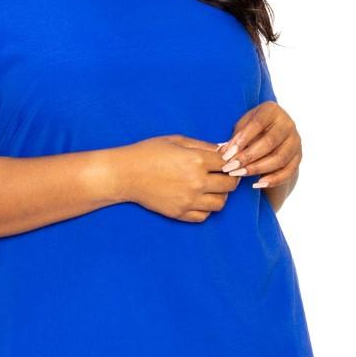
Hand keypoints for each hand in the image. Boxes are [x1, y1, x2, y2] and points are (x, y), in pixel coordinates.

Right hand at [120, 135, 241, 222]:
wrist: (125, 174)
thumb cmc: (148, 153)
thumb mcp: (177, 140)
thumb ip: (203, 146)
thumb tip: (224, 151)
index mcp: (197, 160)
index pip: (228, 164)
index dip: (230, 162)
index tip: (226, 162)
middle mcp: (196, 182)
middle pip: (229, 185)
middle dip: (229, 178)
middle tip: (223, 175)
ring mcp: (189, 200)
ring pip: (220, 203)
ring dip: (220, 195)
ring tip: (211, 188)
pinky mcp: (180, 213)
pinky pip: (204, 216)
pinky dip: (205, 209)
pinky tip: (199, 199)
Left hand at [217, 102, 301, 191]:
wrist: (273, 136)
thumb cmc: (251, 130)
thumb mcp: (241, 128)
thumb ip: (234, 138)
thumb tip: (222, 153)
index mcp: (272, 110)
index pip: (258, 124)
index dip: (242, 140)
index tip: (227, 155)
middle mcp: (287, 123)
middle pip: (269, 142)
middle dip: (247, 157)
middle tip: (230, 168)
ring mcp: (295, 140)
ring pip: (279, 158)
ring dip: (257, 169)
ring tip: (239, 175)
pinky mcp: (298, 157)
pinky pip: (288, 171)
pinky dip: (273, 180)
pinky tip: (256, 185)